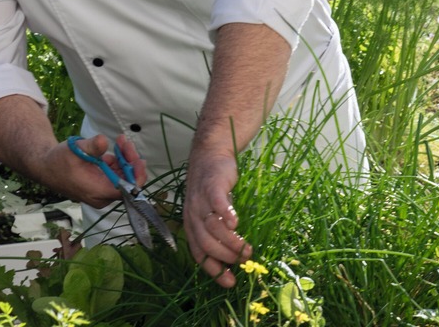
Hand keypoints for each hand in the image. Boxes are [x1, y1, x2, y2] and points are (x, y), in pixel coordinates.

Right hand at [44, 134, 147, 208]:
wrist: (46, 167)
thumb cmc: (59, 160)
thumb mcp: (75, 149)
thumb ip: (91, 146)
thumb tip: (103, 140)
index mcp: (98, 191)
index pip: (128, 189)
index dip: (137, 175)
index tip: (139, 158)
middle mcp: (103, 196)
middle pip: (128, 181)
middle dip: (130, 160)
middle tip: (123, 141)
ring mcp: (103, 191)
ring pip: (124, 176)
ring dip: (124, 158)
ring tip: (119, 141)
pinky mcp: (102, 185)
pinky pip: (117, 175)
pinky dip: (117, 162)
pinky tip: (109, 152)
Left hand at [183, 150, 250, 287]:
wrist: (209, 155)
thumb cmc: (211, 189)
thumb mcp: (208, 213)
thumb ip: (216, 232)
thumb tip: (234, 258)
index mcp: (191, 225)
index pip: (199, 253)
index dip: (213, 270)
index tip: (230, 282)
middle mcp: (192, 215)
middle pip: (206, 243)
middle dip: (225, 256)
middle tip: (244, 261)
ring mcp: (200, 201)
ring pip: (213, 227)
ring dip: (230, 241)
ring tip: (247, 248)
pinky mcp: (211, 187)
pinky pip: (216, 204)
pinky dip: (225, 215)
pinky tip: (235, 223)